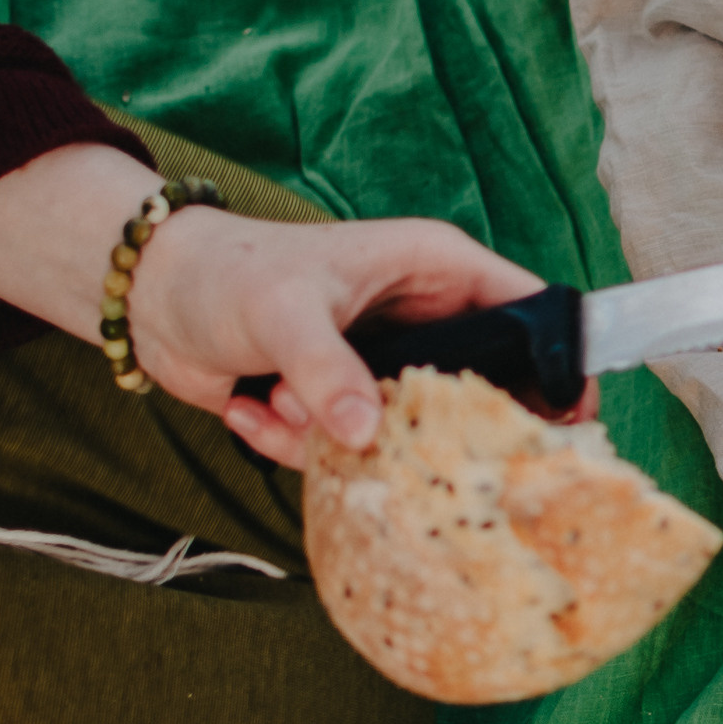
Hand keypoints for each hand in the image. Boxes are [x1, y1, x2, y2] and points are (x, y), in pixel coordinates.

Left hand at [0, 144, 545, 469]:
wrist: (150, 300)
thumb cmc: (225, 274)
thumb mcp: (282, 314)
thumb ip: (328, 370)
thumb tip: (365, 432)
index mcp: (437, 270)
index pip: (530, 312)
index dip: (561, 366)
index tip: (571, 427)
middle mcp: (424, 320)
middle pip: (483, 392)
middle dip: (434, 430)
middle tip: (409, 453)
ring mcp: (385, 368)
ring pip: (409, 435)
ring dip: (337, 438)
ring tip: (277, 402)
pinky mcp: (345, 408)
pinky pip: (352, 453)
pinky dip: (295, 445)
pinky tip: (248, 406)